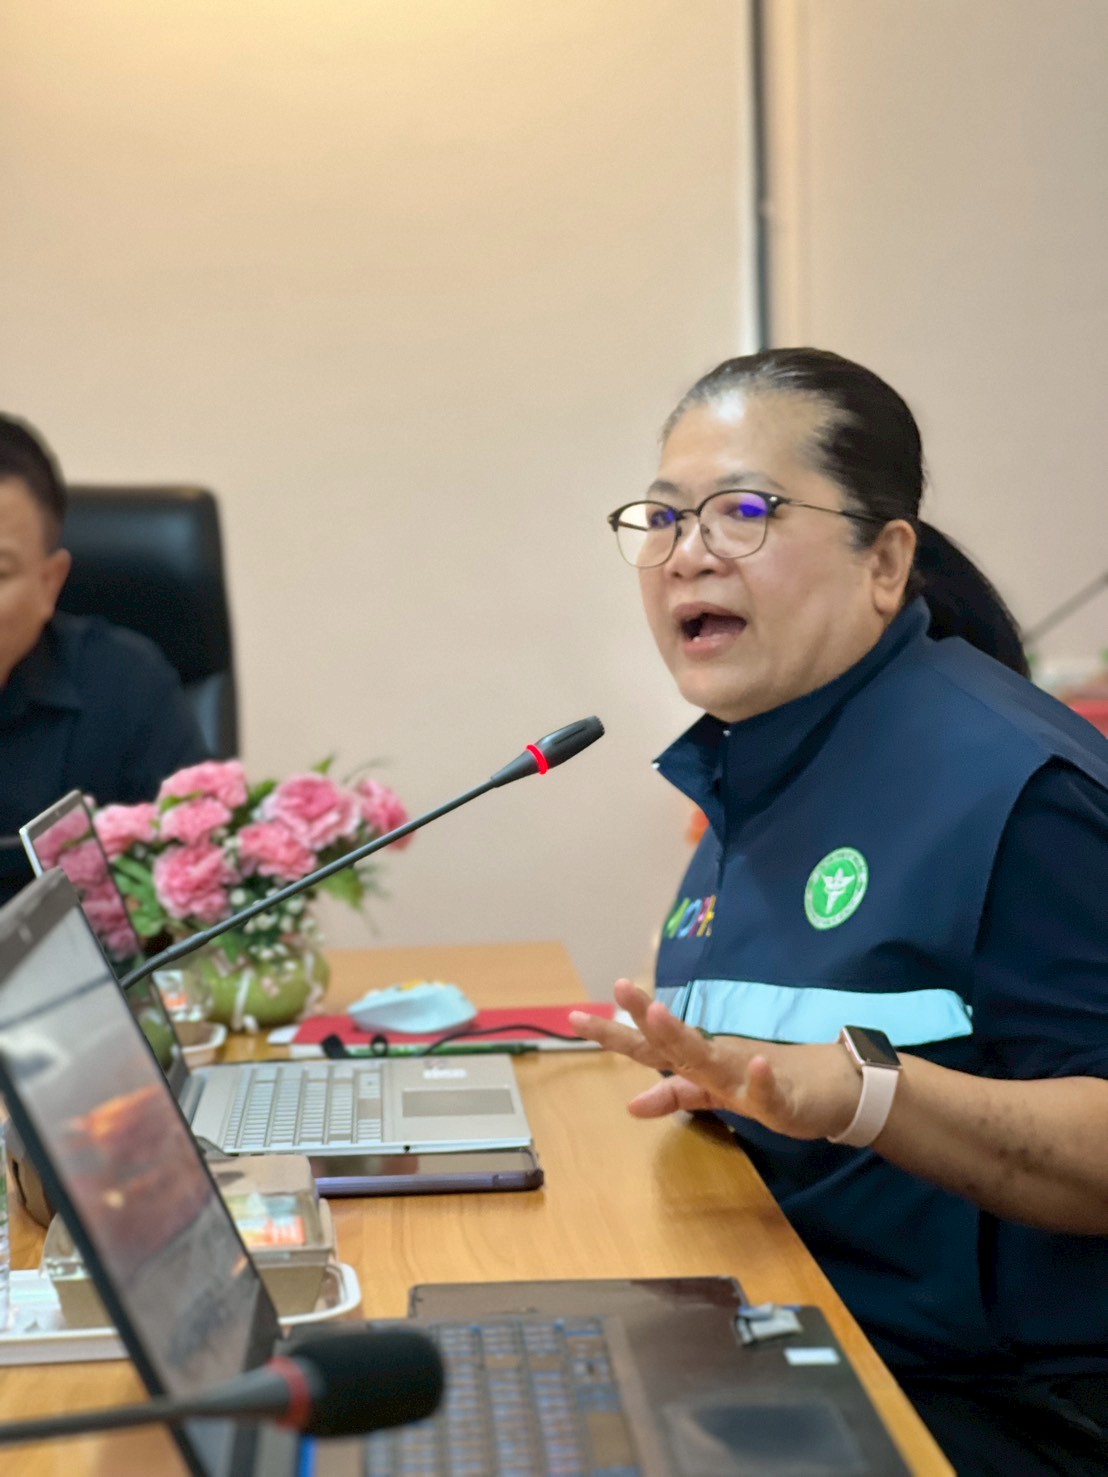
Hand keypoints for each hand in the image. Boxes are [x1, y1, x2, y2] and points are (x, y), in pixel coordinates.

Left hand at [570, 979, 858, 1140]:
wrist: (831, 1087)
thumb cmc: (768, 1083)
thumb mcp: (715, 1094)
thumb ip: (676, 1096)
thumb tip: (630, 1105)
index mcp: (699, 1061)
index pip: (648, 1047)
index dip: (613, 1034)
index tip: (574, 1018)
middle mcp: (717, 1059)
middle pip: (675, 1040)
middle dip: (646, 1018)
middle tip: (619, 989)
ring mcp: (747, 1074)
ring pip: (712, 1055)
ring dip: (686, 1035)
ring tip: (659, 1014)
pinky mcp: (782, 1096)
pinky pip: (769, 1088)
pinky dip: (761, 1077)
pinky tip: (755, 1063)